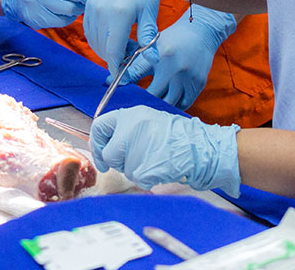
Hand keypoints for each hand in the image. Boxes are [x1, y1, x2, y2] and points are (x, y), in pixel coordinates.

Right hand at [83, 0, 182, 70]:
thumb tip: (151, 60)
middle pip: (102, 48)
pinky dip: (98, 37)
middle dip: (114, 58)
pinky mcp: (88, 3)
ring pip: (93, 40)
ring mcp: (91, 6)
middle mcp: (101, 10)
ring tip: (125, 44)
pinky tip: (113, 35)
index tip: (123, 76)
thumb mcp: (150, 14)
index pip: (113, 51)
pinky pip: (89, 29)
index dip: (117, 67)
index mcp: (119, 14)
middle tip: (131, 55)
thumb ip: (148, 38)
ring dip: (106, 49)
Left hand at [90, 106, 240, 196]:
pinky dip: (147, 178)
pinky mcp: (143, 168)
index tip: (102, 155)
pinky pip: (137, 178)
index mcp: (130, 115)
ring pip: (123, 169)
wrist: (198, 146)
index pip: (99, 126)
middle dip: (118, 161)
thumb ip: (126, 128)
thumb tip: (106, 143)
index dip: (97, 143)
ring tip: (155, 158)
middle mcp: (129, 130)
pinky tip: (160, 168)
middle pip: (109, 154)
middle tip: (136, 160)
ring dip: (135, 169)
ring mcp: (136, 149)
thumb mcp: (148, 120)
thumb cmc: (175, 135)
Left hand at [114, 5, 236, 109]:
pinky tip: (166, 104)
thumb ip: (135, 65)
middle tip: (134, 105)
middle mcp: (176, 68)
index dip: (127, 89)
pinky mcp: (198, 84)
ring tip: (149, 107)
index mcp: (161, 56)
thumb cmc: (173, 39)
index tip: (119, 96)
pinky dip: (174, 106)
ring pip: (169, 103)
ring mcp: (189, 78)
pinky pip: (184, 104)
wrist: (202, 32)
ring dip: (159, 107)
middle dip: (142, 101)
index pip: (137, 76)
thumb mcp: (153, 47)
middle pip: (154, 96)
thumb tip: (112, 81)